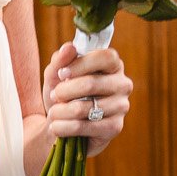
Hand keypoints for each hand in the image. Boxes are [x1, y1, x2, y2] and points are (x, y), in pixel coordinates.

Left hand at [41, 41, 131, 156]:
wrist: (62, 125)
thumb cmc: (63, 95)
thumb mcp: (56, 75)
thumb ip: (60, 60)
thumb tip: (69, 47)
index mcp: (113, 65)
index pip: (105, 57)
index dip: (80, 64)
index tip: (61, 74)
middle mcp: (122, 84)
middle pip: (91, 84)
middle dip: (64, 91)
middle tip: (54, 96)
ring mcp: (121, 106)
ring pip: (83, 108)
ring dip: (60, 111)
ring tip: (53, 112)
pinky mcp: (115, 127)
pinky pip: (83, 126)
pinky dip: (63, 127)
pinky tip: (56, 126)